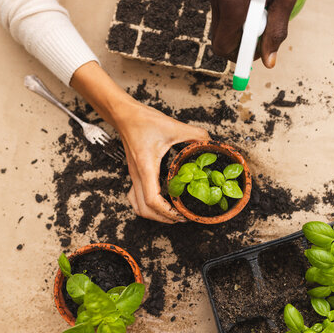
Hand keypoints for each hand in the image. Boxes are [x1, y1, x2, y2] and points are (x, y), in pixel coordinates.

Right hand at [115, 101, 209, 222]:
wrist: (124, 115)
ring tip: (171, 214)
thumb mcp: (173, 126)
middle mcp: (137, 175)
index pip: (152, 200)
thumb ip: (195, 134)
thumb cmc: (143, 121)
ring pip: (137, 206)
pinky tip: (160, 202)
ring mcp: (134, 175)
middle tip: (181, 217)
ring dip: (153, 215)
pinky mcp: (134, 173)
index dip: (167, 212)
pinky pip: (135, 197)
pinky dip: (146, 205)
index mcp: (146, 168)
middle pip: (144, 209)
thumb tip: (209, 143)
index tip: (182, 214)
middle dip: (163, 218)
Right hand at [205, 0, 300, 67]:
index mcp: (234, 3)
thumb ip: (276, 32)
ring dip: (236, 22)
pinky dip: (233, 6)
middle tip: (259, 34)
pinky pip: (219, 2)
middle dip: (237, 40)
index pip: (222, 46)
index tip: (252, 55)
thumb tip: (268, 63)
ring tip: (259, 6)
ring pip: (219, 19)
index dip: (237, 57)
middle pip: (219, 35)